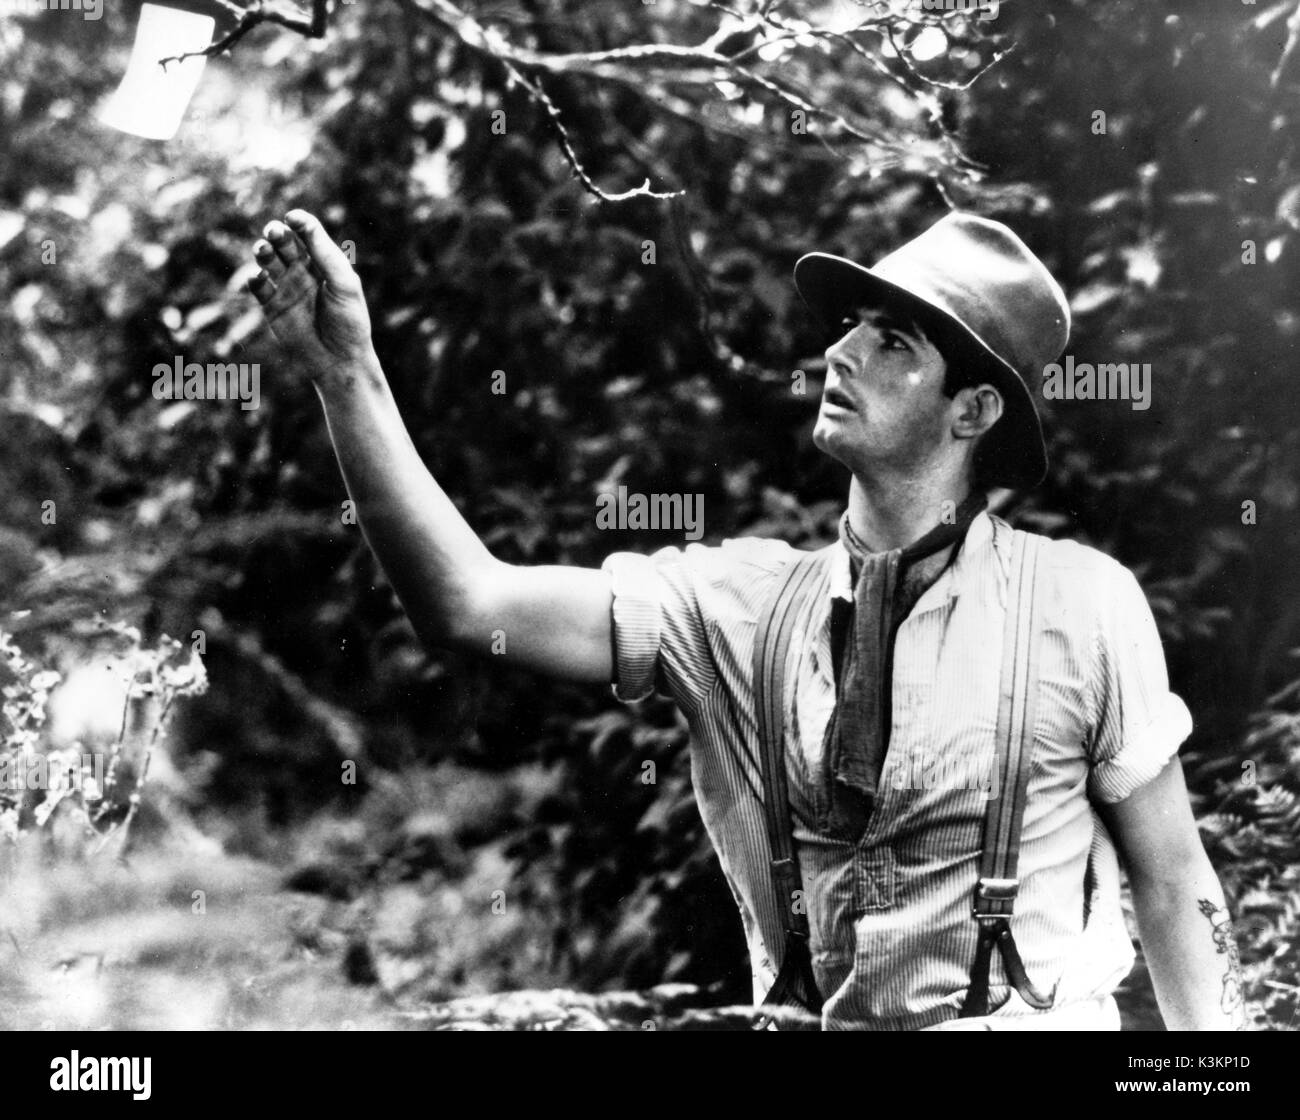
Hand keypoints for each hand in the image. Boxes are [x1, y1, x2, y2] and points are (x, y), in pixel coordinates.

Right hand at [249, 210, 376, 386]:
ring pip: (268, 261)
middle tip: (274, 232)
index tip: (293, 218)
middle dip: (277, 234)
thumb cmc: (349, 322)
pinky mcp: (272, 307)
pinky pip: (258, 287)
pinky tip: (259, 278)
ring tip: (263, 250)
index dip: (300, 222)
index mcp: (324, 263)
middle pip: (284, 243)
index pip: (308, 234)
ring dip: (263, 252)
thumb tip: (304, 222)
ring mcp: (286, 288)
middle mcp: (303, 272)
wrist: (340, 361)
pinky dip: (254, 278)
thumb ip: (326, 254)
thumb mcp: (344, 285)